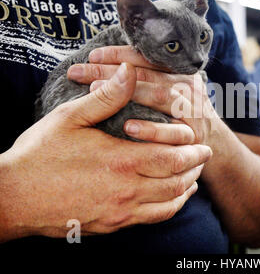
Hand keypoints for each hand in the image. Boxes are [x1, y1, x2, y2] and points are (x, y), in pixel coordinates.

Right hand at [0, 63, 211, 241]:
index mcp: (121, 161)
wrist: (14, 198)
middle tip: (204, 156)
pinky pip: (154, 218)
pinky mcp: (113, 225)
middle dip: (195, 167)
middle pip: (177, 180)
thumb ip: (106, 97)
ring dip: (187, 187)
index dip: (192, 150)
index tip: (202, 144)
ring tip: (194, 175)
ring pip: (170, 202)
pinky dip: (172, 207)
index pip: (173, 157)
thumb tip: (129, 71)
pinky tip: (173, 198)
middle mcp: (127, 190)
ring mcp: (121, 211)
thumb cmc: (40, 155)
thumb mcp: (70, 118)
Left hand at [67, 46, 223, 147]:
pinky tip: (128, 127)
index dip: (121, 54)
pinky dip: (152, 129)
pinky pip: (174, 132)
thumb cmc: (178, 115)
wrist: (213, 142)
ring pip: (163, 96)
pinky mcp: (195, 135)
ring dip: (130, 93)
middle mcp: (188, 86)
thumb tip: (108, 63)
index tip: (92, 55)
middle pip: (151, 74)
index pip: (149, 56)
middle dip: (113, 72)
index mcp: (179, 71)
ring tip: (95, 92)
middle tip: (79, 72)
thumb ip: (149, 76)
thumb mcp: (170, 89)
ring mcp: (194, 110)